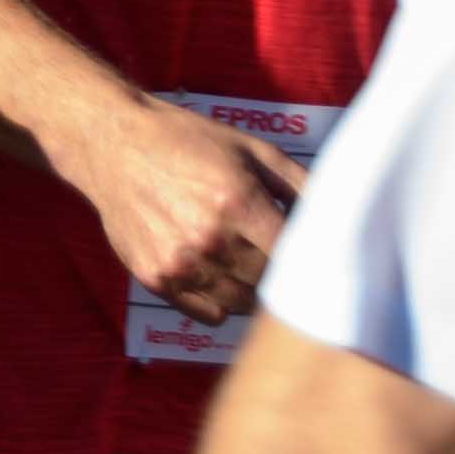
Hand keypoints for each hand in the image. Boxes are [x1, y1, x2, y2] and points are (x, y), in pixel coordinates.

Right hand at [73, 90, 309, 327]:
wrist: (111, 143)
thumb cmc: (186, 140)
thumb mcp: (250, 148)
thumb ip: (301, 183)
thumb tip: (343, 216)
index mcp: (239, 202)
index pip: (295, 258)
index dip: (305, 257)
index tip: (306, 251)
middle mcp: (209, 238)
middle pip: (270, 283)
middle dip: (276, 269)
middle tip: (268, 249)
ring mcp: (179, 262)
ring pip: (242, 303)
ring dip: (250, 287)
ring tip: (241, 259)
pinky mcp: (155, 278)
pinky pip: (208, 312)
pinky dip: (220, 301)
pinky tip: (215, 270)